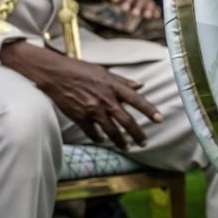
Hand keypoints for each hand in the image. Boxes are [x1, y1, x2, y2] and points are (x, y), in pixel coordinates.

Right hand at [1, 40, 162, 148]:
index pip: (137, 100)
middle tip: (145, 142)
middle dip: (138, 134)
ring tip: (127, 147)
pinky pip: (93, 133)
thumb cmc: (81, 70)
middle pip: (126, 121)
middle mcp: (106, 100)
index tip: (160, 119)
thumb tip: (140, 85)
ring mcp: (93, 110)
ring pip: (112, 132)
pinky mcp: (80, 118)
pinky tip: (103, 140)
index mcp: (113, 86)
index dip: (149, 110)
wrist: (56, 74)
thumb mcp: (104, 72)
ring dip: (121, 141)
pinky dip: (100, 138)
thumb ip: (123, 81)